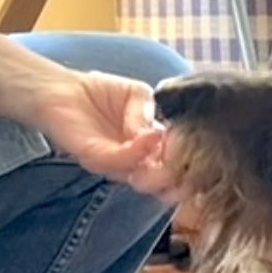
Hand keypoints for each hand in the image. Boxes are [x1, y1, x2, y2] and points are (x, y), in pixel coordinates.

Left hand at [40, 71, 182, 201]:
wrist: (63, 89)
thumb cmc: (102, 92)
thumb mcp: (139, 96)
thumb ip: (151, 114)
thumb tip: (159, 135)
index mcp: (149, 150)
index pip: (176, 166)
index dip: (192, 164)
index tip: (207, 153)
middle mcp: (134, 163)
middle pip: (164, 183)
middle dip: (179, 176)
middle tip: (189, 161)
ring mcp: (114, 163)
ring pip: (143, 177)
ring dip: (160, 166)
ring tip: (170, 146)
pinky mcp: (94, 156)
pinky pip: (118, 160)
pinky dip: (138, 150)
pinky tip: (151, 135)